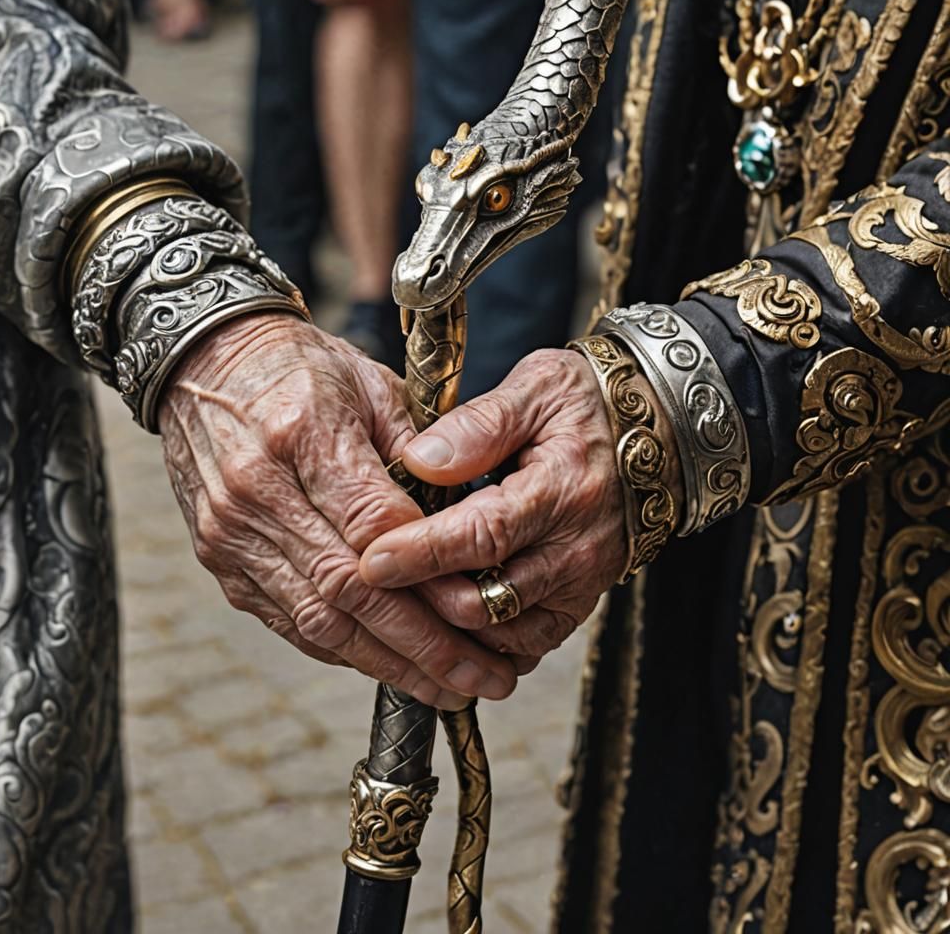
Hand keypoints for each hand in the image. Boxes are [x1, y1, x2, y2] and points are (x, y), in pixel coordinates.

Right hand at [159, 313, 517, 708]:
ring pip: (317, 619)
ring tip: (447, 687)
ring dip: (387, 663)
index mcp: (302, 432)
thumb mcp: (372, 384)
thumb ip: (418, 453)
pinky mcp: (220, 559)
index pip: (374, 525)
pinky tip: (389, 664)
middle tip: (484, 677)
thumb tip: (462, 525)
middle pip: (349, 589)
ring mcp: (231, 532)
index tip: (483, 608)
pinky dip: (342, 649)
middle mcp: (257, 490)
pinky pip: (287, 620)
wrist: (206, 364)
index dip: (431, 577)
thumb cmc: (303, 368)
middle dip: (422, 645)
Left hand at [360, 349, 673, 665]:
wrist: (660, 430)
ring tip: (406, 597)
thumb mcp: (536, 388)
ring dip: (449, 626)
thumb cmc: (589, 403)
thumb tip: (419, 461)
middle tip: (378, 579)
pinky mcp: (583, 601)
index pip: (481, 536)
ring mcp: (583, 582)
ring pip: (503, 635)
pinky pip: (529, 643)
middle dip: (422, 598)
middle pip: (486, 601)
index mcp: (561, 489)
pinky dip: (486, 640)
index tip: (371, 561)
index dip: (421, 554)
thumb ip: (478, 426)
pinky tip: (452, 617)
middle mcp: (577, 548)